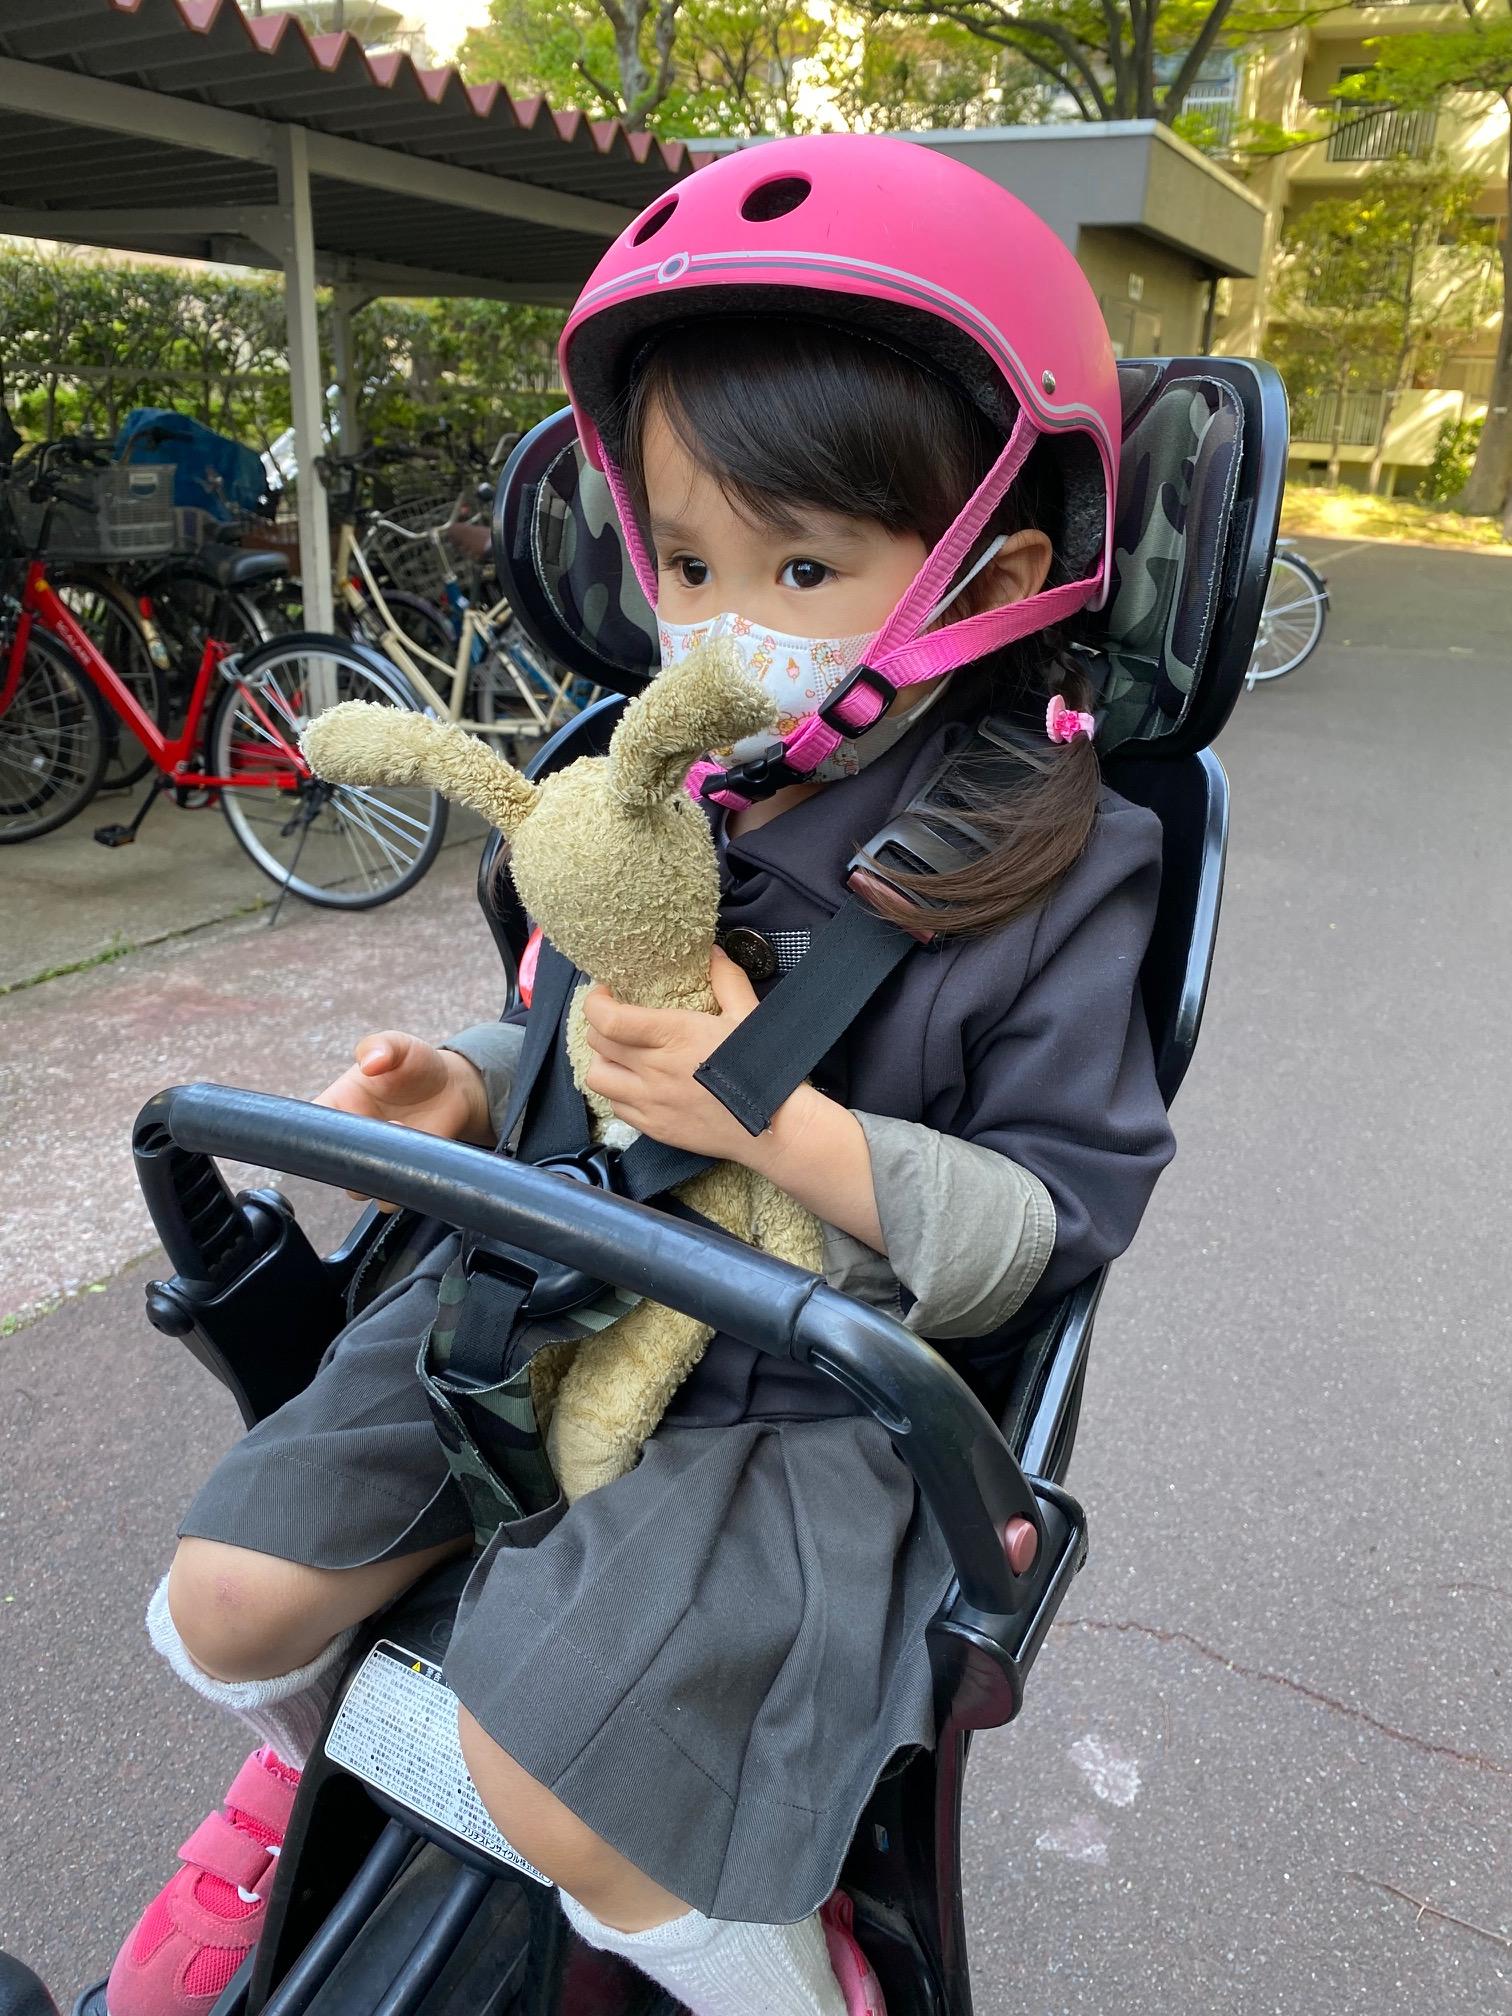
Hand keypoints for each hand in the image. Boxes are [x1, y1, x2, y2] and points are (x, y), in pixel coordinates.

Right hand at [314, 1030, 492, 1208]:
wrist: (454, 1089)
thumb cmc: (417, 1065)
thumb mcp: (399, 1045)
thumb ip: (382, 1046)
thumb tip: (370, 1062)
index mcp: (337, 1106)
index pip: (305, 1128)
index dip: (309, 1134)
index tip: (331, 1129)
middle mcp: (350, 1139)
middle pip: (328, 1165)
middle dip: (348, 1156)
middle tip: (379, 1129)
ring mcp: (374, 1161)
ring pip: (356, 1188)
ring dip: (375, 1171)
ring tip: (402, 1134)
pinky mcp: (399, 1176)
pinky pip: (388, 1199)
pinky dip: (398, 1186)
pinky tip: (415, 1157)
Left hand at [581, 948, 769, 1164]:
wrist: (775, 1125)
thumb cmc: (763, 1066)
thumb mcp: (747, 1015)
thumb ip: (726, 979)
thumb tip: (713, 952)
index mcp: (674, 1035)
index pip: (608, 1020)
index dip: (596, 1002)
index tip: (606, 993)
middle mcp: (654, 1069)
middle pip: (598, 1044)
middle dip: (600, 1026)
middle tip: (617, 1020)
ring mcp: (651, 1102)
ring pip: (597, 1078)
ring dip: (604, 1061)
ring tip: (622, 1055)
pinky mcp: (655, 1128)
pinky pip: (616, 1107)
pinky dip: (618, 1092)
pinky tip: (637, 1084)